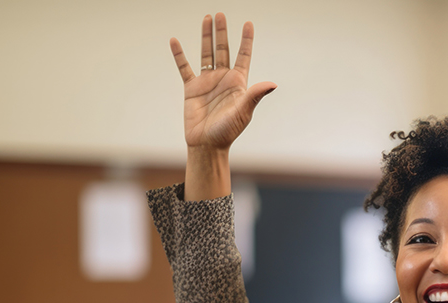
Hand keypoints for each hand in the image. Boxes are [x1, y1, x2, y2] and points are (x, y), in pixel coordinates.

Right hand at [169, 13, 276, 151]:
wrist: (207, 144)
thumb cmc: (228, 131)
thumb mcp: (243, 112)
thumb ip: (255, 95)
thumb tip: (273, 84)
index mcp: (238, 83)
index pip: (243, 56)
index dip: (246, 40)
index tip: (248, 23)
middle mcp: (223, 79)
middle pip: (223, 50)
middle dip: (222, 32)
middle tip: (220, 14)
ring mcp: (207, 82)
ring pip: (206, 54)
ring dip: (206, 37)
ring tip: (207, 18)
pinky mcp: (192, 88)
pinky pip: (185, 68)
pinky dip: (179, 55)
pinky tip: (175, 41)